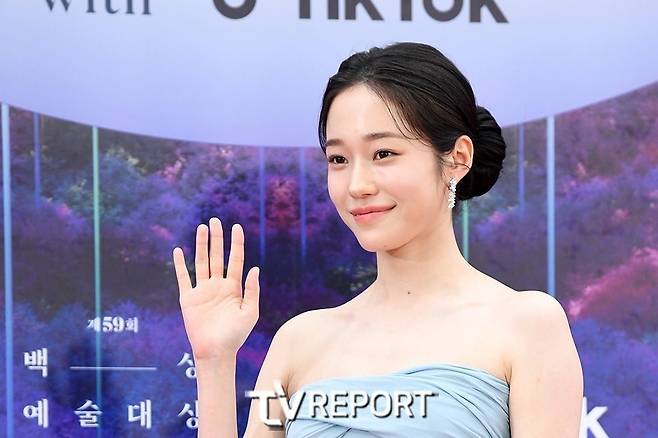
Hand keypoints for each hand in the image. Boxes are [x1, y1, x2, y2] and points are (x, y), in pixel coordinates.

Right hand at [173, 218, 259, 359]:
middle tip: (215, 221)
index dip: (236, 244)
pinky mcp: (188, 299)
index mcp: (233, 287)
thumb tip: (254, 268)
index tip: (236, 228)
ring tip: (202, 227)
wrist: (216, 352)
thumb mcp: (250, 312)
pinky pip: (183, 278)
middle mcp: (217, 285)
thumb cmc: (235, 335)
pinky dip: (180, 265)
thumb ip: (252, 290)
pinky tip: (178, 250)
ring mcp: (202, 291)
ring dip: (201, 245)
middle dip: (216, 238)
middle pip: (216, 256)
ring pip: (201, 262)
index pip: (235, 260)